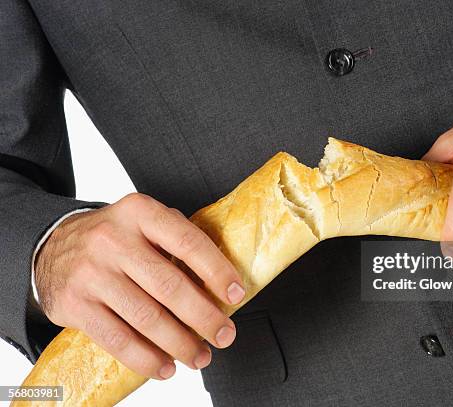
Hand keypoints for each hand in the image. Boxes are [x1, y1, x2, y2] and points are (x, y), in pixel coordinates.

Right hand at [35, 193, 245, 378]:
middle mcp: (113, 239)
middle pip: (169, 286)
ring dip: (180, 344)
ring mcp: (91, 272)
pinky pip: (117, 339)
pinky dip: (146, 359)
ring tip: (199, 356)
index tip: (236, 294)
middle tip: (224, 335)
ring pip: (146, 317)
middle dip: (204, 317)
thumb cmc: (115, 238)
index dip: (217, 271)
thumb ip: (178, 242)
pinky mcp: (74, 304)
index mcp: (140, 212)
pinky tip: (165, 367)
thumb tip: (222, 285)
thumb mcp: (144, 224)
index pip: (188, 242)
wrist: (52, 245)